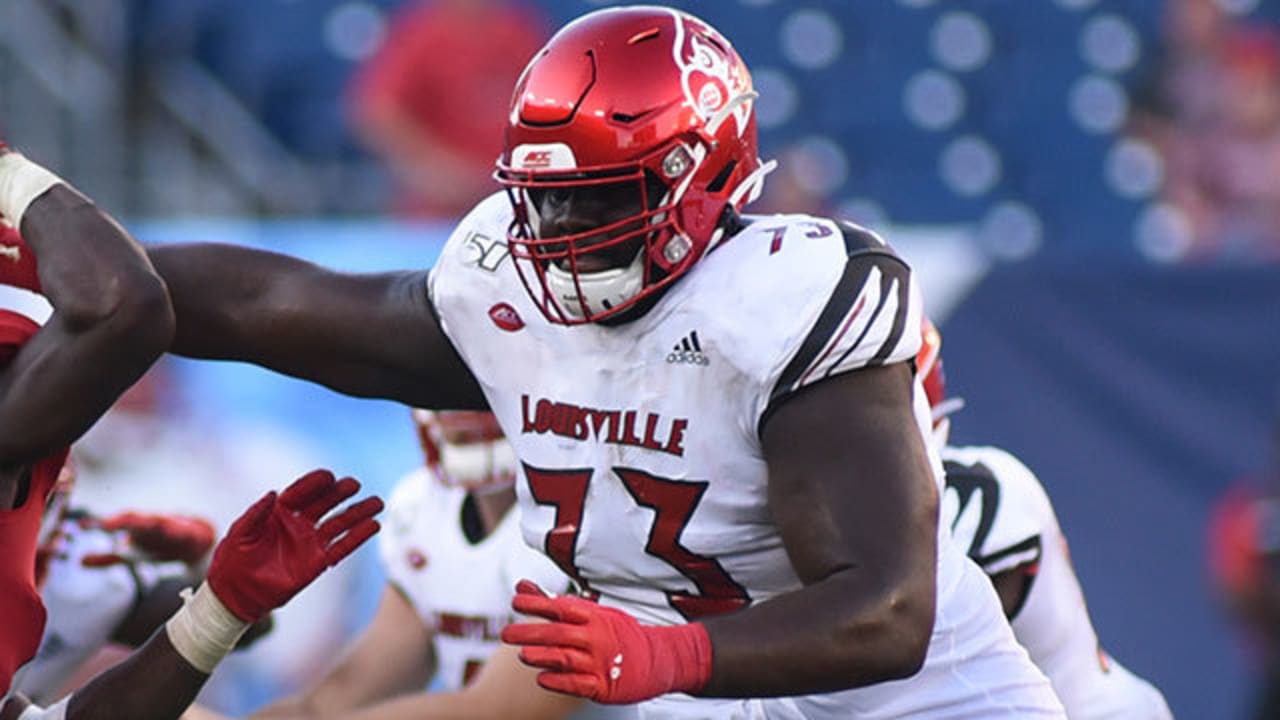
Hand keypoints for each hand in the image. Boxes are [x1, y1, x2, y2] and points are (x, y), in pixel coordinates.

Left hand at [82, 511, 216, 566]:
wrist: (198, 544)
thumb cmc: (162, 545)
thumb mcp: (133, 554)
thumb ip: (109, 558)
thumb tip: (81, 561)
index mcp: (136, 529)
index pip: (116, 524)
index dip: (100, 525)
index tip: (82, 525)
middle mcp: (152, 525)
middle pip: (135, 520)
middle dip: (121, 522)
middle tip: (104, 525)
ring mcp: (172, 527)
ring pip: (159, 522)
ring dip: (148, 522)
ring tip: (135, 524)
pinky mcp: (190, 534)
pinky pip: (184, 531)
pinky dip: (178, 529)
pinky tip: (171, 529)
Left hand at [207, 469, 382, 621]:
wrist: (235, 594)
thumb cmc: (232, 561)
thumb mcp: (239, 533)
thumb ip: (256, 513)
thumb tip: (273, 493)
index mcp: (279, 512)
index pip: (302, 492)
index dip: (315, 484)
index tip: (329, 476)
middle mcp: (299, 524)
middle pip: (325, 503)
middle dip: (340, 493)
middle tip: (354, 484)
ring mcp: (310, 543)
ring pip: (339, 524)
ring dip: (358, 512)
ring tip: (378, 502)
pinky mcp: (317, 563)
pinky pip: (342, 548)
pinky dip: (358, 537)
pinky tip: (374, 526)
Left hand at [500, 580, 712, 703]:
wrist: (659, 659)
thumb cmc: (618, 634)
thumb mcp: (592, 613)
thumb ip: (553, 603)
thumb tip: (521, 587)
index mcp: (595, 617)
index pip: (562, 607)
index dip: (537, 604)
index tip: (515, 601)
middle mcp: (597, 638)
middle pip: (559, 633)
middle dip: (530, 632)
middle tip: (505, 633)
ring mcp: (600, 662)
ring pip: (566, 658)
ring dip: (542, 656)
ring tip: (522, 655)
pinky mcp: (604, 685)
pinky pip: (578, 684)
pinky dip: (558, 681)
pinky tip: (542, 679)